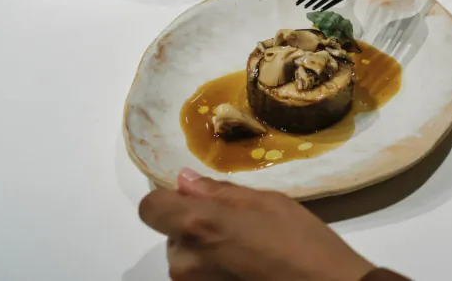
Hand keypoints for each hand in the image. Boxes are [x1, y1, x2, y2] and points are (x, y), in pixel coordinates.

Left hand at [139, 169, 373, 280]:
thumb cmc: (301, 242)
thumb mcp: (268, 202)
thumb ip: (220, 192)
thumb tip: (184, 180)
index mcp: (198, 225)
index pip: (150, 207)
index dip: (169, 200)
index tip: (196, 199)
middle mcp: (184, 261)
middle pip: (172, 235)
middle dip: (196, 227)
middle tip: (239, 228)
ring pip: (187, 259)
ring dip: (207, 252)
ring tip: (248, 252)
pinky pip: (199, 278)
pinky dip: (216, 271)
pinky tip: (247, 270)